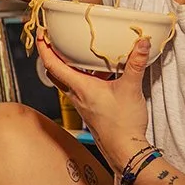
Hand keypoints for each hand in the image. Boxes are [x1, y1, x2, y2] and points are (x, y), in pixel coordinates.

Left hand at [36, 33, 150, 163]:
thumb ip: (136, 63)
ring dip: (68, 66)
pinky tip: (100, 73)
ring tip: (77, 51)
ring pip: (67, 81)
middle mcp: (77, 95)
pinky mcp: (90, 109)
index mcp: (81, 87)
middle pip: (55, 73)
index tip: (42, 34)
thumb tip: (142, 43)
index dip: (45, 48)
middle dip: (51, 56)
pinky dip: (83, 76)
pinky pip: (80, 89)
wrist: (125, 150)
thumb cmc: (122, 124)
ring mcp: (82, 103)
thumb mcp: (131, 88)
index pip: (53, 65)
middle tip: (54, 40)